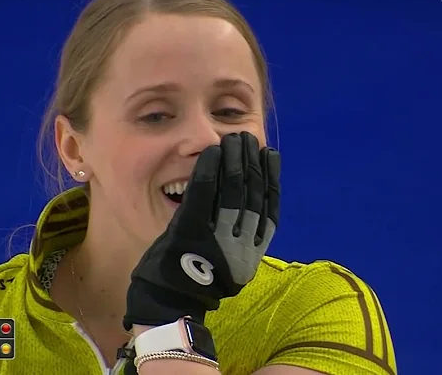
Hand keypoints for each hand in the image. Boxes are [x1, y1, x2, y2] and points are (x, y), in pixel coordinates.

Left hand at [123, 132, 280, 329]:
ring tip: (235, 139)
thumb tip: (252, 212)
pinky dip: (208, 169)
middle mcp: (240, 241)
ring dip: (234, 159)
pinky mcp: (190, 228)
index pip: (269, 206)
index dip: (271, 177)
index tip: (269, 155)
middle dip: (251, 160)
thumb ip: (243, 240)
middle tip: (247, 138)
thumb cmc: (197, 282)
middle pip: (251, 192)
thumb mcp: (232, 266)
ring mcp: (216, 234)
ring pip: (231, 188)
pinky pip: (203, 193)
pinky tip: (213, 152)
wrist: (170, 303)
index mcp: (253, 251)